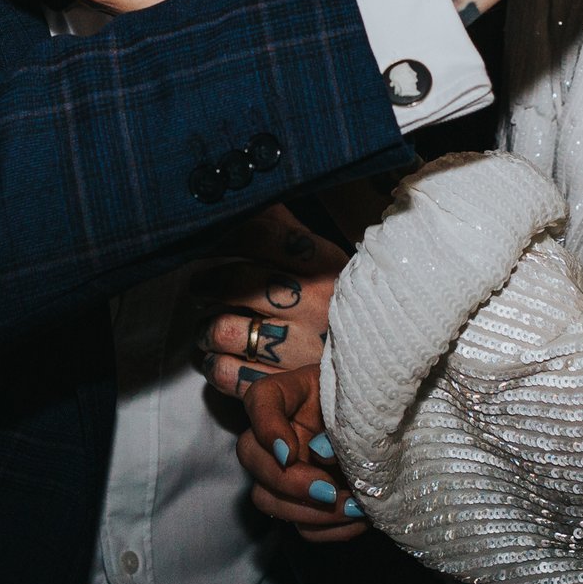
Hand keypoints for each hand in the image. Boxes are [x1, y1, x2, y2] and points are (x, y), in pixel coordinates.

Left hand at [191, 205, 346, 398]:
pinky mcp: (284, 385)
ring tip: (209, 327)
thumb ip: (287, 229)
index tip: (208, 239)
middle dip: (206, 283)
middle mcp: (313, 305)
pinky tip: (219, 358)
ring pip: (224, 330)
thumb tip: (249, 198)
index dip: (223, 234)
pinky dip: (214, 365)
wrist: (381, 361)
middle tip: (201, 286)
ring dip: (206, 329)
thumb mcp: (327, 261)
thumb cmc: (339, 304)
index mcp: (324, 266)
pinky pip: (228, 373)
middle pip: (235, 283)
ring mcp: (298, 348)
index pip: (259, 236)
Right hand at [238, 365, 365, 542]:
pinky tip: (360, 519)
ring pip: (267, 499)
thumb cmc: (373, 402)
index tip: (289, 452)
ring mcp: (286, 471)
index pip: (260, 399)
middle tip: (327, 491)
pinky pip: (302, 527)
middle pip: (250, 455)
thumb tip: (321, 453)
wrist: (396, 428)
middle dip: (287, 481)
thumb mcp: (361, 395)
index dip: (267, 428)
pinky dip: (330, 529)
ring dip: (308, 512)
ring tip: (353, 509)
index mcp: (289, 395)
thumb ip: (341, 415)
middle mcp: (278, 434)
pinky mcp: (305, 503)